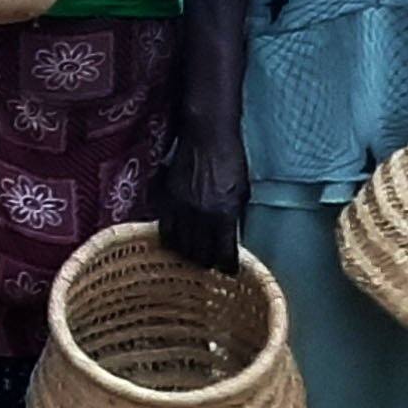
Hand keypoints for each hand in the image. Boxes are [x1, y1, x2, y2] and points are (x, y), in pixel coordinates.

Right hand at [154, 127, 247, 272]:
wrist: (207, 136)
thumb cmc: (231, 160)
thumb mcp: (243, 191)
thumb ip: (235, 216)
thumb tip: (231, 236)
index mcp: (225, 214)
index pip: (224, 254)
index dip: (227, 266)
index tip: (228, 270)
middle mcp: (201, 216)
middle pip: (200, 254)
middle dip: (206, 262)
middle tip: (210, 263)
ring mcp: (181, 209)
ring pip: (180, 246)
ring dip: (187, 254)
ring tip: (192, 254)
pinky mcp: (165, 200)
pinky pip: (164, 229)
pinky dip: (170, 239)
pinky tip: (176, 240)